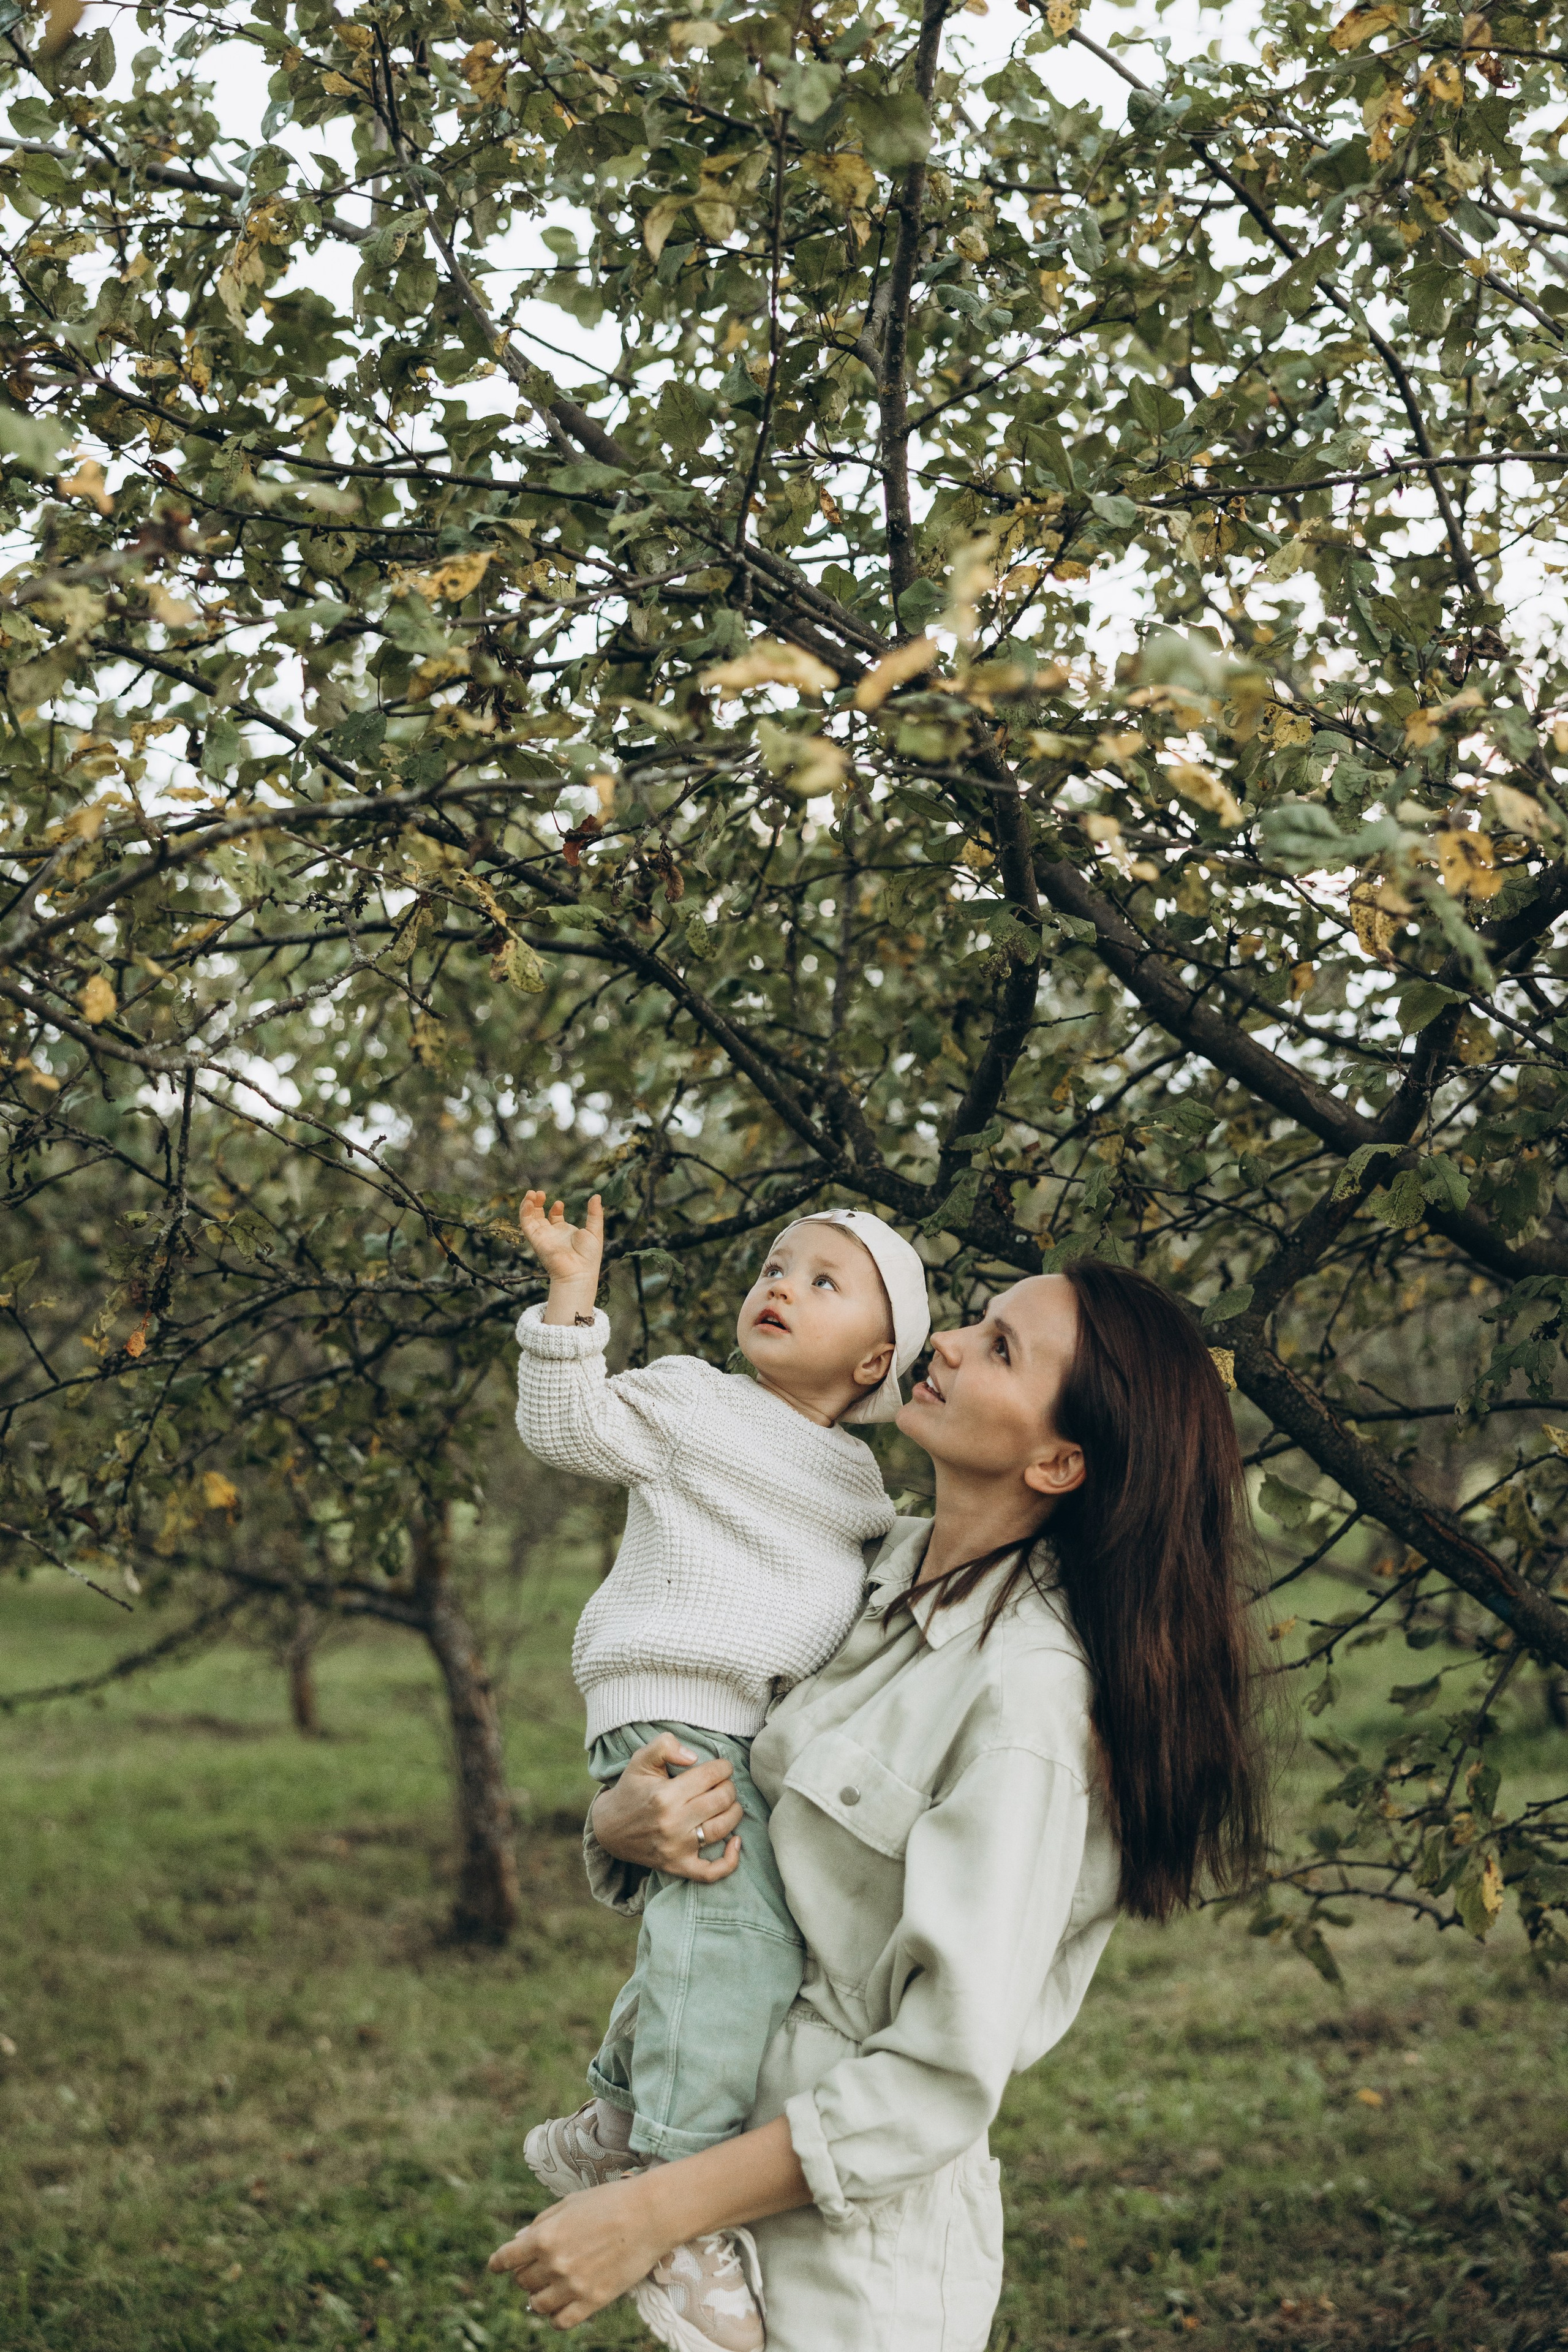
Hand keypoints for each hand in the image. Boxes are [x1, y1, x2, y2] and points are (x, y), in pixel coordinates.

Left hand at [488, 2176, 662, 2330]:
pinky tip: (559, 2307)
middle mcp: (554, 2263)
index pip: (506, 2258)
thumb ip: (542, 2223)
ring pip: (538, 2304)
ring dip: (539, 2296)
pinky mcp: (593, 2301)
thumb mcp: (569, 2203)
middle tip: (537, 2267)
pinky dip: (555, 2317)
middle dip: (526, 2274)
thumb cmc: (610, 2202)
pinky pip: (561, 2322)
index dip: (498, 2263)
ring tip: (549, 2287)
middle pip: (523, 2281)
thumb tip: (520, 2242)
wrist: (649, 2215)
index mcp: (545, 2236)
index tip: (495, 2266)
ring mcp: (573, 2285)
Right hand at [520, 1189, 602, 1317]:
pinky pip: (526, 1224)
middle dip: (538, 1202)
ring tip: (532, 1193)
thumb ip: (595, 1213)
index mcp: (564, 1232)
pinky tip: (529, 1202)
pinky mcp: (536, 1240)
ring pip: (529, 1218)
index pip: (554, 1216)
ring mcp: (542, 1237)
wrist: (579, 1272)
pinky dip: (525, 1212)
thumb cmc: (589, 1256)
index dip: (555, 1208)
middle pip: (539, 1215)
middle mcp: (551, 1234)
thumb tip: (596, 1196)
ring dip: (528, 1204)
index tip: (559, 1203)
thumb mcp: (595, 1230)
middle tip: (539, 1192)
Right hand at [590, 1732, 743, 1880]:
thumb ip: (665, 1746)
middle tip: (723, 1784)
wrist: (609, 1829)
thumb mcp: (641, 1760)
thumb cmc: (631, 1790)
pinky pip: (711, 1872)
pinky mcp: (678, 1866)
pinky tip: (736, 1842)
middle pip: (721, 1800)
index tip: (722, 1766)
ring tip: (728, 1803)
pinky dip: (730, 1861)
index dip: (723, 1767)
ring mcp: (676, 1848)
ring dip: (734, 1812)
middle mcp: (672, 1823)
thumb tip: (693, 1756)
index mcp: (665, 1795)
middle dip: (728, 1787)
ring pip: (722, 1829)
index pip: (710, 1776)